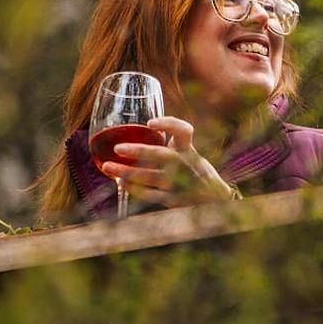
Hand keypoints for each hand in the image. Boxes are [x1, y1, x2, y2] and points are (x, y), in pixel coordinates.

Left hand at [97, 115, 240, 208]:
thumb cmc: (195, 171)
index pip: (183, 131)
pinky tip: (121, 183)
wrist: (214, 199)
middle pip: (159, 154)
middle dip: (137, 150)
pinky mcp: (173, 199)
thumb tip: (140, 133)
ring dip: (126, 171)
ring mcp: (178, 183)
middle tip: (117, 148)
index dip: (168, 124)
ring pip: (148, 176)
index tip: (149, 123)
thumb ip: (172, 144)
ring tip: (108, 166)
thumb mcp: (190, 154)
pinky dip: (133, 188)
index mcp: (188, 150)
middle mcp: (184, 164)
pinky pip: (149, 194)